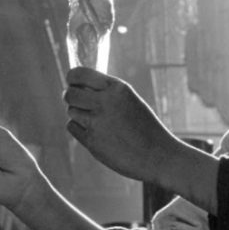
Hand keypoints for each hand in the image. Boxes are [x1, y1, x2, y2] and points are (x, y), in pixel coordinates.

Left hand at [63, 67, 179, 182]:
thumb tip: (75, 85)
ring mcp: (97, 123)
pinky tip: (95, 132)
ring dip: (79, 114)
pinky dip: (79, 128)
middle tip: (80, 102)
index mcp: (117, 88)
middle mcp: (105, 102)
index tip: (73, 83)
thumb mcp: (129, 100)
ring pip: (71, 111)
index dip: (72, 78)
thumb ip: (105, 91)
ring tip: (97, 121)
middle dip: (71, 97)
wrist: (159, 155)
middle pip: (70, 93)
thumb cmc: (144, 126)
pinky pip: (72, 127)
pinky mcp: (92, 142)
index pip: (79, 74)